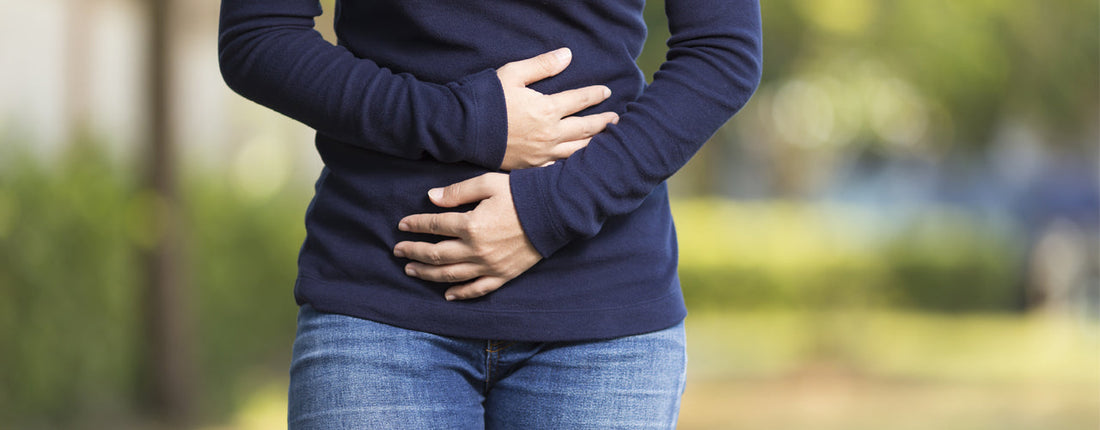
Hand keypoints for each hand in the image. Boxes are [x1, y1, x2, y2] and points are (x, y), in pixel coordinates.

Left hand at [394, 173, 541, 300]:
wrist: (556, 212)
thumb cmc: (521, 193)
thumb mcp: (488, 184)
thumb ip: (458, 192)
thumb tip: (431, 197)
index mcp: (471, 225)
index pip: (434, 226)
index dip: (416, 225)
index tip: (403, 225)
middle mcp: (477, 249)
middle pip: (437, 254)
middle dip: (414, 252)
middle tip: (398, 250)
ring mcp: (490, 266)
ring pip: (451, 275)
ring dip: (428, 274)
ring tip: (411, 270)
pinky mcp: (504, 275)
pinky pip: (478, 289)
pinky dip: (461, 294)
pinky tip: (447, 295)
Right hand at [497, 48, 618, 169]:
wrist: (463, 130)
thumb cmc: (486, 99)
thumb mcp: (513, 74)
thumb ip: (542, 66)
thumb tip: (567, 55)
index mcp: (547, 109)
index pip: (579, 100)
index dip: (595, 95)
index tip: (606, 92)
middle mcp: (549, 134)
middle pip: (585, 128)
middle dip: (604, 122)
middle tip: (616, 119)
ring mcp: (542, 153)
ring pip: (577, 150)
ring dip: (595, 144)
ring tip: (607, 140)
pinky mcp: (532, 167)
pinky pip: (560, 167)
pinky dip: (575, 163)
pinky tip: (581, 162)